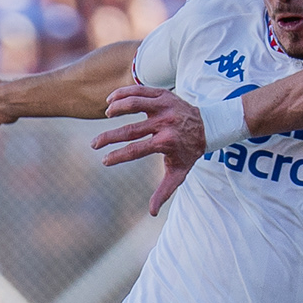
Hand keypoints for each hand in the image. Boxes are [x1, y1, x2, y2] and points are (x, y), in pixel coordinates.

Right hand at [94, 85, 207, 215]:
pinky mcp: (163, 94)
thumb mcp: (179, 173)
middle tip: (94, 144)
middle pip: (130, 130)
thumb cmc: (189, 152)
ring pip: (134, 103)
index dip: (118, 156)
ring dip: (117, 108)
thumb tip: (152, 212)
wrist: (208, 126)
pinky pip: (140, 90)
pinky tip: (111, 100)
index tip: (105, 161)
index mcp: (167, 142)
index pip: (136, 150)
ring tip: (106, 114)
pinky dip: (123, 93)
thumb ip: (164, 191)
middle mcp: (165, 123)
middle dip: (109, 138)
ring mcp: (164, 106)